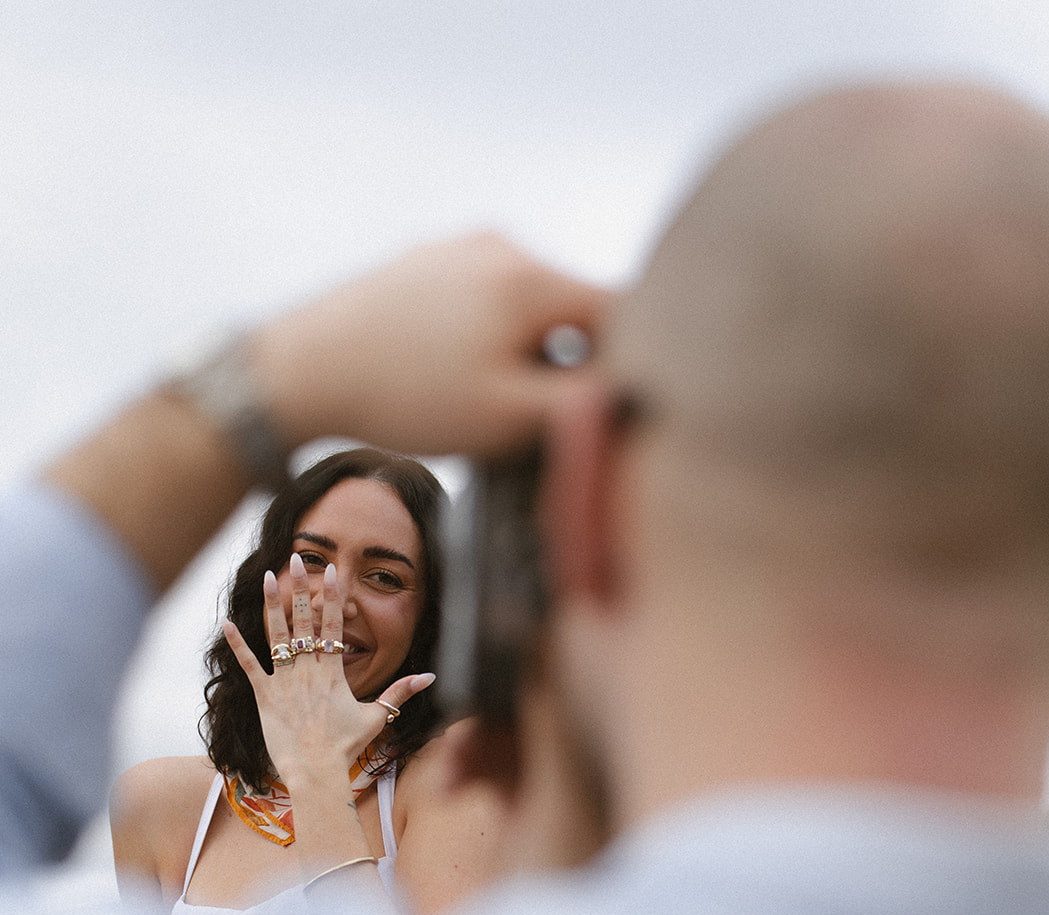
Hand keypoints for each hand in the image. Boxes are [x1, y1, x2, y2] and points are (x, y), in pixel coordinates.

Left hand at [223, 554, 434, 790]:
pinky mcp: (265, 696)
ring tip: (266, 576)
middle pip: (304, 620)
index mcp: (334, 672)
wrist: (316, 772)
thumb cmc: (346, 747)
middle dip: (300, 587)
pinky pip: (249, 666)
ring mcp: (285, 682)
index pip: (334, 625)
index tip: (331, 570)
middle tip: (295, 558)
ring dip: (271, 605)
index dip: (332, 596)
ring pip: (277, 636)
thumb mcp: (378, 717)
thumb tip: (430, 676)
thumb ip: (401, 692)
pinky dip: (237, 645)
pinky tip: (226, 623)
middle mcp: (309, 671)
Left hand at [250, 233, 614, 456]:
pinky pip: (484, 300)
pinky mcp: (425, 263)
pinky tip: (448, 376)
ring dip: (526, 352)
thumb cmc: (405, 398)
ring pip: (528, 306)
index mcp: (532, 277)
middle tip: (533, 420)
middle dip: (570, 363)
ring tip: (482, 399)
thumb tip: (633, 394)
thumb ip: (581, 405)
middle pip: (575, 308)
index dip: (627, 367)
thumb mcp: (508, 418)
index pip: (623, 312)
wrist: (300, 369)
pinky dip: (486, 338)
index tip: (603, 414)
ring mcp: (459, 248)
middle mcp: (502, 246)